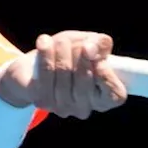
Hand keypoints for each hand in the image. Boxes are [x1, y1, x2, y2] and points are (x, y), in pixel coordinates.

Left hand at [0, 30, 126, 118]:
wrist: (32, 69)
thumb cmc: (69, 56)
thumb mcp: (89, 45)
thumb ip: (100, 44)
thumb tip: (94, 46)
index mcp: (103, 99)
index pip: (115, 95)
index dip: (107, 75)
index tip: (97, 55)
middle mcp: (84, 108)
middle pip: (85, 77)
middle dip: (79, 51)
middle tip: (73, 41)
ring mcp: (62, 107)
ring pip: (64, 72)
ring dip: (61, 49)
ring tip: (56, 39)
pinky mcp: (42, 100)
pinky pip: (46, 73)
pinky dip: (45, 53)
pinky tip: (44, 41)